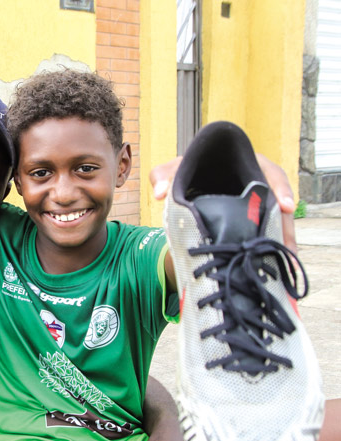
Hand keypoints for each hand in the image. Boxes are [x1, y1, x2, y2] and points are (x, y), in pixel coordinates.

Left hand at [149, 154, 297, 252]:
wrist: (187, 188)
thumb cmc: (185, 173)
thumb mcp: (174, 171)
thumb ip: (163, 176)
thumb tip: (161, 193)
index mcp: (246, 164)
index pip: (271, 173)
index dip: (281, 190)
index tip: (287, 207)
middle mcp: (258, 184)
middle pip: (280, 205)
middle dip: (286, 227)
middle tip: (287, 248)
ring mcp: (259, 205)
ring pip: (277, 224)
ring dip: (281, 244)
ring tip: (284, 266)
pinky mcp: (255, 222)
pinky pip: (266, 236)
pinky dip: (268, 251)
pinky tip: (272, 268)